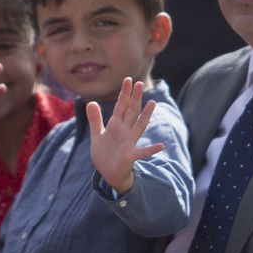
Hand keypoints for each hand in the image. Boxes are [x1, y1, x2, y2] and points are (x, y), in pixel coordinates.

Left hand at [87, 78, 164, 194]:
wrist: (108, 173)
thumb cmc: (105, 154)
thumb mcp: (97, 134)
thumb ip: (95, 119)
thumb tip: (91, 101)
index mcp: (116, 125)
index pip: (121, 106)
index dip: (124, 93)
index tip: (128, 79)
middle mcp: (125, 131)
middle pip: (131, 112)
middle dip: (135, 98)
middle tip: (140, 83)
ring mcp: (129, 142)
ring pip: (139, 126)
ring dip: (145, 115)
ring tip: (152, 103)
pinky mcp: (130, 155)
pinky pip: (142, 152)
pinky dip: (151, 149)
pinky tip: (161, 146)